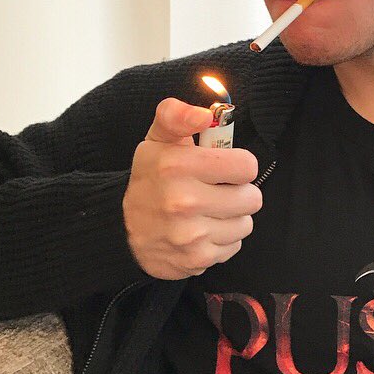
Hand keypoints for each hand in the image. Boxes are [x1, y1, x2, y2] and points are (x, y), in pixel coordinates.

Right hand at [122, 97, 262, 279]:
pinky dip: (222, 239)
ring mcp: (191, 234)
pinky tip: (202, 231)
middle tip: (216, 191)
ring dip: (232, 217)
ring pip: (245, 223)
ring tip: (208, 211)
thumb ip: (177, 115)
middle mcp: (184, 201)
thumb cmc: (150, 180)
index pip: (247, 166)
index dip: (238, 165)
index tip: (224, 168)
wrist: (121, 230)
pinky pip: (234, 245)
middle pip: (252, 198)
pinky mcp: (197, 259)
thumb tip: (204, 114)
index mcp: (177, 166)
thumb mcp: (157, 140)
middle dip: (238, 192)